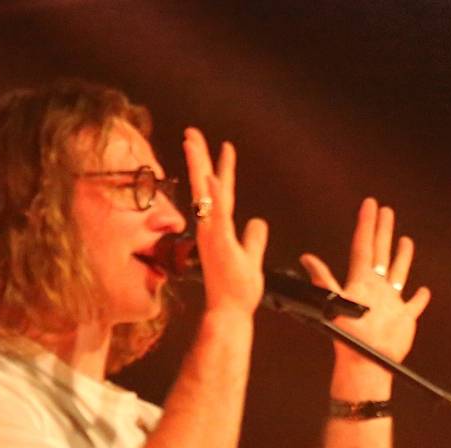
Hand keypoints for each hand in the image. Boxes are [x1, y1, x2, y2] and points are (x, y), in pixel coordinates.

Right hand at [181, 127, 266, 317]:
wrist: (230, 311)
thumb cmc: (237, 290)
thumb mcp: (251, 258)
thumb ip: (254, 239)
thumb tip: (259, 223)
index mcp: (219, 229)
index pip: (220, 193)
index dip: (221, 169)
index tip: (223, 146)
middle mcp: (212, 227)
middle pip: (205, 186)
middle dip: (199, 157)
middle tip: (192, 132)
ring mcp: (213, 234)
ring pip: (205, 194)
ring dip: (199, 166)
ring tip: (193, 141)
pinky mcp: (218, 242)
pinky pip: (217, 215)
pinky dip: (215, 196)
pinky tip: (213, 177)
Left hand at [298, 198, 432, 399]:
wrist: (365, 364)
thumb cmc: (349, 336)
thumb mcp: (334, 304)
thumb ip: (323, 280)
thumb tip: (306, 258)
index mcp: (361, 281)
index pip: (363, 246)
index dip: (366, 224)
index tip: (369, 205)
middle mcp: (375, 288)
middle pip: (380, 252)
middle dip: (382, 231)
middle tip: (385, 210)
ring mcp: (390, 302)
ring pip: (397, 273)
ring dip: (401, 257)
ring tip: (405, 240)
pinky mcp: (404, 318)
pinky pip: (414, 304)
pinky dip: (419, 297)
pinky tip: (423, 290)